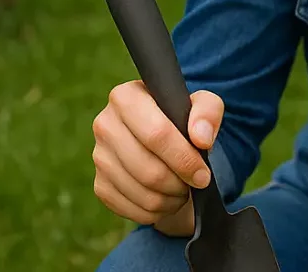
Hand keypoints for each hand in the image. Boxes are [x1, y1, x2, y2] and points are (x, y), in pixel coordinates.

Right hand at [91, 80, 223, 236]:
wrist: (164, 143)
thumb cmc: (184, 121)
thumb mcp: (204, 106)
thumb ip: (208, 112)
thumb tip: (201, 138)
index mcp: (126, 97)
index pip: (156, 134)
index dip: (183, 159)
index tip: (203, 174)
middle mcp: (105, 124)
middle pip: (148, 169)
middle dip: (179, 183)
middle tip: (195, 182)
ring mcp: (99, 156)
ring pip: (140, 192)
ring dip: (170, 199)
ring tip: (183, 188)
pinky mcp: (99, 184)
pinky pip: (130, 209)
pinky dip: (155, 211)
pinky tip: (167, 198)